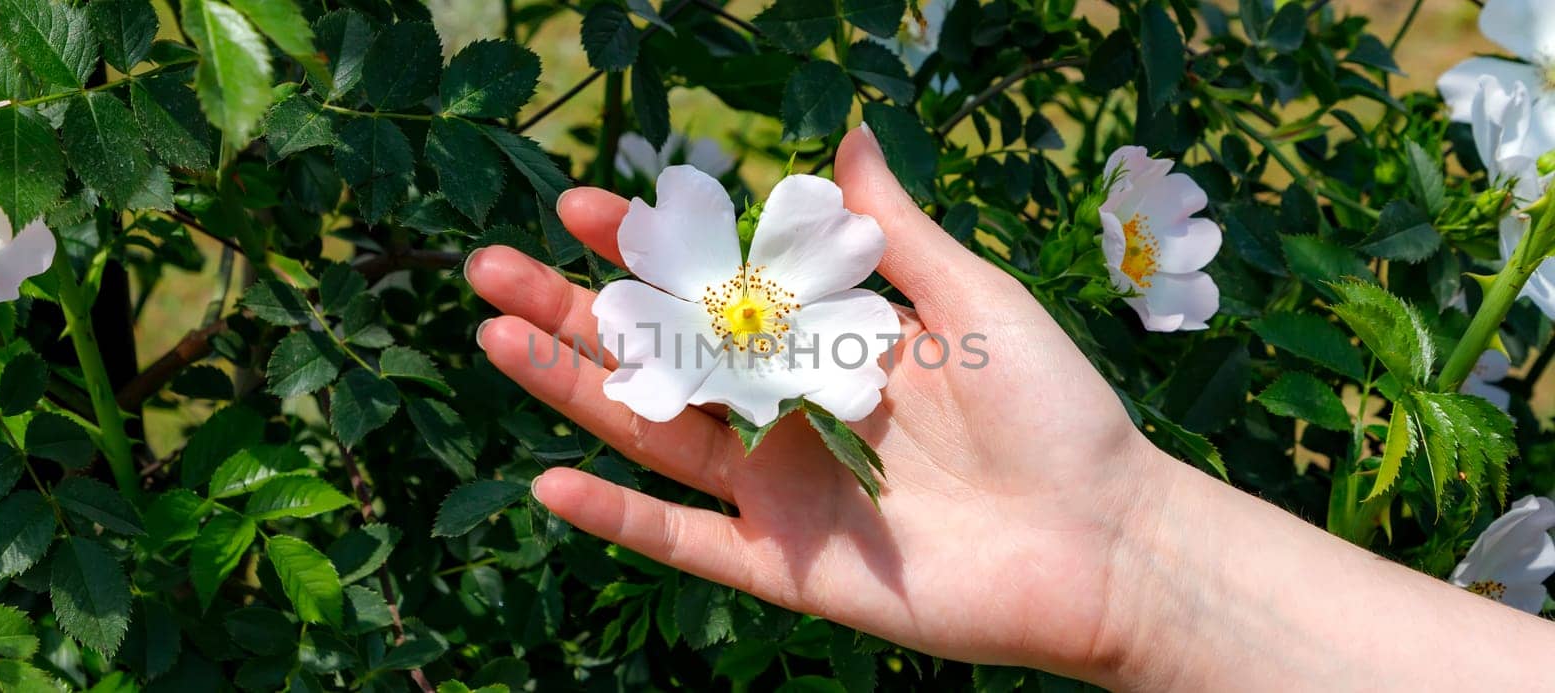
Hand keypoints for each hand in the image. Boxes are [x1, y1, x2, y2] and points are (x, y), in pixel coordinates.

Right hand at [466, 126, 1166, 684]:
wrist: (1104, 540)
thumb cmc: (1054, 410)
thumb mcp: (971, 296)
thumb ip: (895, 230)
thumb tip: (845, 138)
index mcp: (824, 344)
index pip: (713, 287)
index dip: (647, 248)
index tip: (583, 202)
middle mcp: (786, 412)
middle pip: (659, 356)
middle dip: (573, 311)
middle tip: (488, 266)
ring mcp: (778, 491)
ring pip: (652, 434)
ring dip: (572, 389)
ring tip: (492, 337)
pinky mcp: (785, 566)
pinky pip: (685, 541)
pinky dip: (618, 518)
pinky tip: (547, 483)